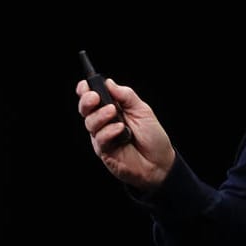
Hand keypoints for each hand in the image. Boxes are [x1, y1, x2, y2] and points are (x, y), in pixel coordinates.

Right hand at [75, 76, 176, 190]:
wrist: (159, 162)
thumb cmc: (153, 137)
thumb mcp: (142, 110)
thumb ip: (126, 96)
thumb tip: (109, 82)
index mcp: (112, 108)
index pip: (93, 96)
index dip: (86, 90)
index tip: (86, 85)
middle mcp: (105, 121)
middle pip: (85, 108)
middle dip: (86, 101)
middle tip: (95, 98)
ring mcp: (102, 136)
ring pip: (90, 122)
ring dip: (100, 116)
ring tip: (113, 114)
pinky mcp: (103, 151)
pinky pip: (99, 138)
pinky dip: (108, 132)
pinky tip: (120, 131)